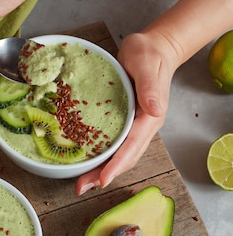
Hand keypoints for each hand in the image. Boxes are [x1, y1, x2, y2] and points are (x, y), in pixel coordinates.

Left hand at [75, 32, 176, 194]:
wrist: (154, 48)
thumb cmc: (149, 54)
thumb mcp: (146, 65)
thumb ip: (149, 87)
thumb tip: (153, 109)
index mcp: (150, 116)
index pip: (132, 147)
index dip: (116, 165)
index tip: (102, 180)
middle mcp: (144, 126)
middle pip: (125, 157)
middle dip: (104, 174)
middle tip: (82, 187)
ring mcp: (135, 125)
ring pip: (119, 154)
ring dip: (101, 169)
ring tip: (82, 182)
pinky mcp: (126, 121)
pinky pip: (114, 143)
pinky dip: (101, 155)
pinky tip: (86, 160)